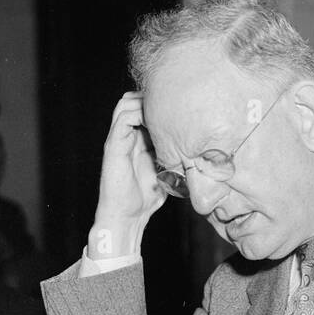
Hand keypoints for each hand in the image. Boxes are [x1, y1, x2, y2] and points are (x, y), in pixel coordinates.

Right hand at [88, 91, 167, 259]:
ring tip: (163, 111)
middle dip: (152, 98)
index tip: (182, 107)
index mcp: (138, 139)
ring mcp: (118, 138)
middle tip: (173, 106)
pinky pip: (123, 118)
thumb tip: (200, 151)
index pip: (145, 108)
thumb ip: (175, 157)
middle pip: (133, 99)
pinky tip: (156, 124)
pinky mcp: (113, 144)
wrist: (127, 216)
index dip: (161, 104)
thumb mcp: (167, 171)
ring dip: (144, 102)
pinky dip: (138, 114)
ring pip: (125, 103)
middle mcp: (126, 134)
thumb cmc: (146, 198)